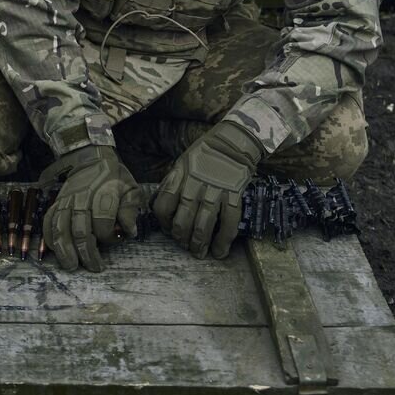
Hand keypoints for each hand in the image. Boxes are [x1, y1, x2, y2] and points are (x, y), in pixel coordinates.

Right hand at [38, 145, 143, 271]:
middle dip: (86, 251)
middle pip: (80, 228)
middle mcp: (82, 197)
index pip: (103, 219)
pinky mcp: (56, 203)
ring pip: (60, 227)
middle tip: (94, 267)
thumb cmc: (115, 179)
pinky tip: (55, 251)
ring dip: (65, 249)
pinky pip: (48, 221)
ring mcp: (66, 200)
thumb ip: (131, 209)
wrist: (92, 160)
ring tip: (71, 266)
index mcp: (104, 192)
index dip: (109, 234)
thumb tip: (128, 230)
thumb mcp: (131, 189)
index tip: (116, 239)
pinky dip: (49, 237)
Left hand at [153, 119, 262, 259]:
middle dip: (182, 238)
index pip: (163, 205)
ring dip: (200, 243)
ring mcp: (215, 190)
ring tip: (199, 253)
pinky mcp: (234, 194)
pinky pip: (229, 222)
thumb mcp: (182, 163)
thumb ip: (172, 184)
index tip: (169, 230)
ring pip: (204, 224)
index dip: (164, 223)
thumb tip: (161, 207)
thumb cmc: (204, 154)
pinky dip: (224, 240)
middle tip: (185, 246)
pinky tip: (220, 250)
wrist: (233, 142)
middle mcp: (195, 184)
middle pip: (183, 219)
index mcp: (179, 176)